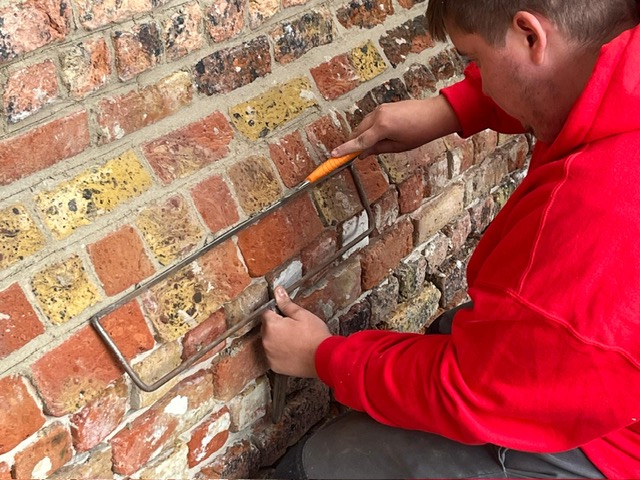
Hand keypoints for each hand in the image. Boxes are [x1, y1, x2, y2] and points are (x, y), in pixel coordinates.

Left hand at [261, 286, 331, 377]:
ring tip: (294, 341)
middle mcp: (266, 341)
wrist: (324, 359)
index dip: (276, 313)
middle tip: (293, 329)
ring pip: (269, 343)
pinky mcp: (275, 366)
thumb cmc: (315, 336)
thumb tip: (278, 291)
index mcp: (271, 325)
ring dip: (277, 340)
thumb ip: (286, 303)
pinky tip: (293, 351)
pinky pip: (273, 356)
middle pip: (266, 328)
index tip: (287, 317)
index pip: (266, 313)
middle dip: (276, 327)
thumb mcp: (302, 314)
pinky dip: (280, 354)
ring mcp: (270, 355)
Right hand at [331, 96, 460, 157]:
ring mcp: (380, 109)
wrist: (434, 114)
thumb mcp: (398, 146)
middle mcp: (378, 115)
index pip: (359, 142)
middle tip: (347, 156)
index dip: (346, 150)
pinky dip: (367, 129)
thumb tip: (363, 153)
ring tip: (362, 148)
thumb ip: (378, 149)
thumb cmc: (420, 132)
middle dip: (352, 143)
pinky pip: (369, 120)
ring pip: (362, 125)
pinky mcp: (384, 106)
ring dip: (360, 136)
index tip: (334, 155)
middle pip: (358, 132)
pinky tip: (371, 137)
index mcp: (382, 127)